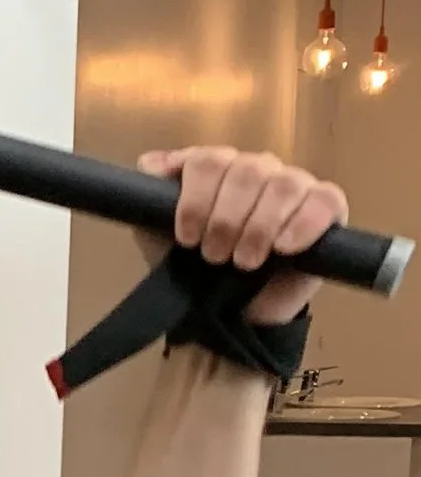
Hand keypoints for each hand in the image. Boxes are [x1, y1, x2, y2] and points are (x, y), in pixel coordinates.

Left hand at [141, 147, 342, 325]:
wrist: (231, 316)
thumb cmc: (196, 271)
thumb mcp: (159, 237)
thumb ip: (151, 199)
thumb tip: (150, 164)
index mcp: (219, 169)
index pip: (208, 160)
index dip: (196, 199)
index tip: (186, 238)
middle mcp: (258, 170)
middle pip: (247, 170)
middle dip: (225, 218)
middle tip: (214, 256)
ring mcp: (295, 186)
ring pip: (283, 184)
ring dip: (258, 226)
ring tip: (244, 262)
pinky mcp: (327, 209)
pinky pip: (324, 200)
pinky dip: (303, 223)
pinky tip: (283, 247)